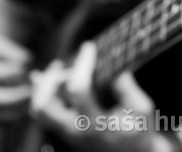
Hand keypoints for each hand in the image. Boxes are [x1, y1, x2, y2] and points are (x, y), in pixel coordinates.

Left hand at [30, 42, 175, 151]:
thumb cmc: (139, 132)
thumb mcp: (141, 109)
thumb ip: (126, 88)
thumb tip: (111, 66)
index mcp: (96, 125)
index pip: (78, 90)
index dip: (82, 65)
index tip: (89, 47)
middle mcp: (76, 131)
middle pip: (44, 104)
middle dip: (50, 79)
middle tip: (62, 64)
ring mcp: (68, 134)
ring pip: (39, 110)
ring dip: (43, 87)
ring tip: (57, 69)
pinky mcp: (66, 132)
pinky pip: (44, 113)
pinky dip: (44, 93)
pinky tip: (53, 77)